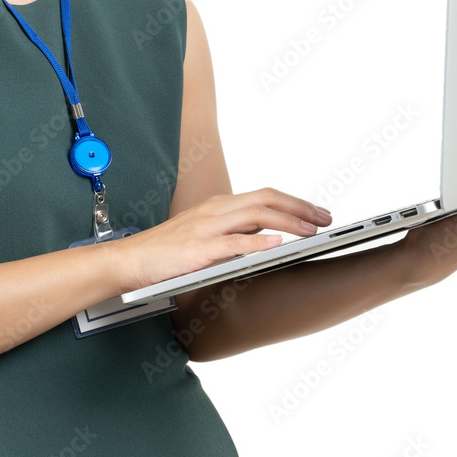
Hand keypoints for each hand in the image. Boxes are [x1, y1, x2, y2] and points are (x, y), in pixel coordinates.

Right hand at [116, 189, 331, 293]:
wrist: (130, 261)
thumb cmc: (166, 252)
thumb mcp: (205, 236)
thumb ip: (233, 233)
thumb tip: (267, 238)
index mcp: (218, 207)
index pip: (265, 196)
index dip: (295, 202)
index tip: (318, 212)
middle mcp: (215, 211)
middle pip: (266, 199)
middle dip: (300, 207)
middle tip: (326, 219)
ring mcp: (206, 229)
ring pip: (255, 215)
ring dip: (288, 221)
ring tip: (310, 231)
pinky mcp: (197, 250)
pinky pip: (233, 243)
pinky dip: (257, 242)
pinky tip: (277, 245)